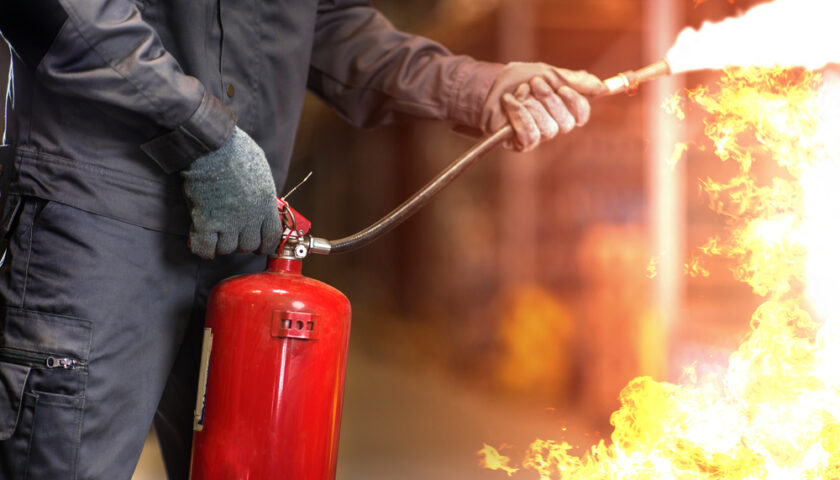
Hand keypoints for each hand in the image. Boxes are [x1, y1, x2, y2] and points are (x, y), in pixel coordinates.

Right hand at [181, 127, 281, 257]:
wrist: (211, 145)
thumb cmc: (235, 150)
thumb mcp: (261, 170)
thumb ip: (263, 192)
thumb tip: (262, 203)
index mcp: (266, 203)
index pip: (272, 237)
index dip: (264, 243)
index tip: (258, 243)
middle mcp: (250, 216)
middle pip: (249, 246)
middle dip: (241, 243)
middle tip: (232, 234)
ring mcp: (228, 221)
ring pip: (227, 249)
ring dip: (221, 244)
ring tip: (215, 233)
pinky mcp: (206, 221)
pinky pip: (205, 248)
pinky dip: (203, 249)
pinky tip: (201, 240)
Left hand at [481, 62, 606, 150]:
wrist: (489, 84)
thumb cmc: (519, 79)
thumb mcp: (548, 73)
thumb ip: (574, 80)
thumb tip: (603, 87)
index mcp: (563, 108)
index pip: (581, 114)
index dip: (575, 103)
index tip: (563, 88)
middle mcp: (553, 124)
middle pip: (566, 123)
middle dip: (549, 100)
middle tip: (534, 83)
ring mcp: (537, 136)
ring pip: (548, 129)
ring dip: (531, 106)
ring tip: (519, 92)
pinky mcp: (520, 143)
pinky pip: (529, 135)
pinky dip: (519, 115)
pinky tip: (510, 102)